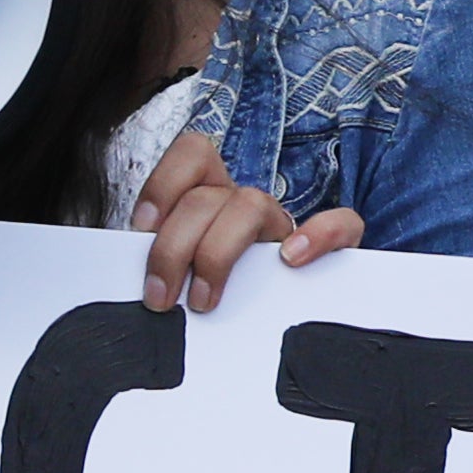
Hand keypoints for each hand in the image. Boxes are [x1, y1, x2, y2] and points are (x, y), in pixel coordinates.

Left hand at [130, 127, 361, 308]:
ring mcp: (282, 223)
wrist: (267, 319)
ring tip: (204, 300)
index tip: (142, 229)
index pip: (194, 154)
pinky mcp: (328, 247)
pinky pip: (342, 224)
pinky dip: (318, 235)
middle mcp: (245, 203)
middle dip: (173, 249)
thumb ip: (162, 257)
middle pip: (207, 198)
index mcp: (211, 195)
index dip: (163, 185)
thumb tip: (130, 276)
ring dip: (217, 254)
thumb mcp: (179, 269)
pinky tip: (291, 260)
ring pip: (251, 205)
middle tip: (161, 297)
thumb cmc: (211, 288)